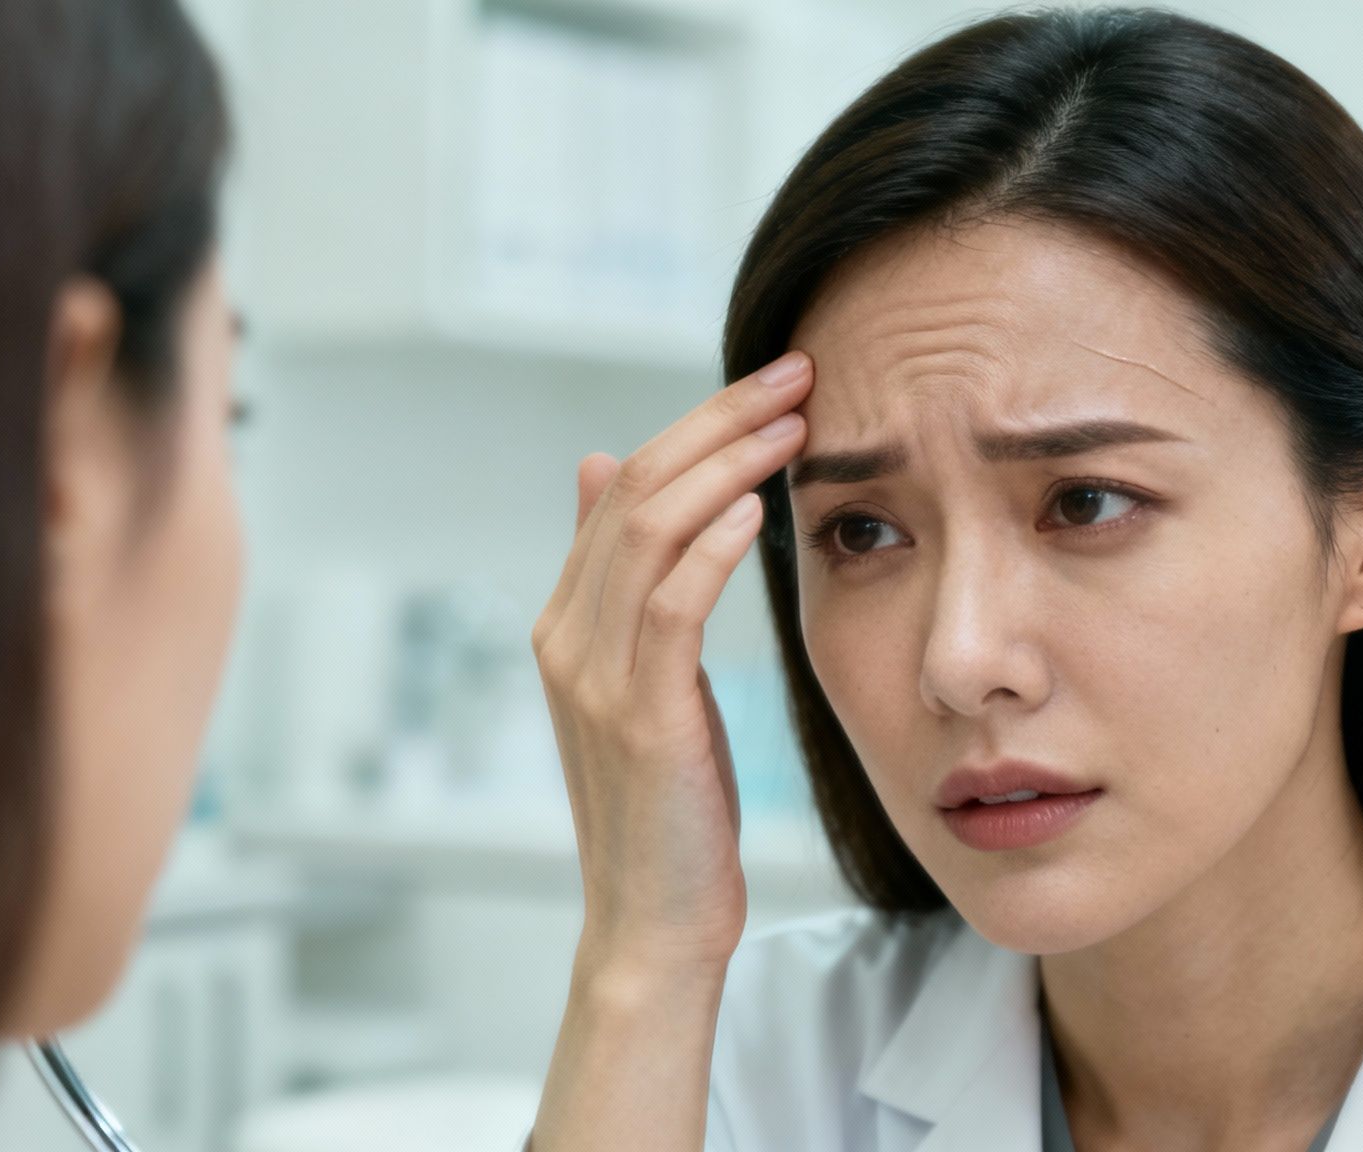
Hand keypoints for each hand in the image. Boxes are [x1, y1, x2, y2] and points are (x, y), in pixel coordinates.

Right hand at [532, 351, 812, 977]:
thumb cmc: (669, 804)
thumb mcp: (641, 677)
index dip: (700, 423)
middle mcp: (566, 634)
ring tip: (797, 422)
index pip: (628, 484)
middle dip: (720, 419)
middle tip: (797, 373)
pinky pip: (671, 604)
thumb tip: (602, 463)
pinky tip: (760, 505)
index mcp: (566, 619)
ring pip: (650, 529)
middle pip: (637, 487)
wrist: (653, 918)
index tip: (777, 383)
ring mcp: (593, 674)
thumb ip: (622, 578)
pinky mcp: (638, 714)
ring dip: (728, 462)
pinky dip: (714, 544)